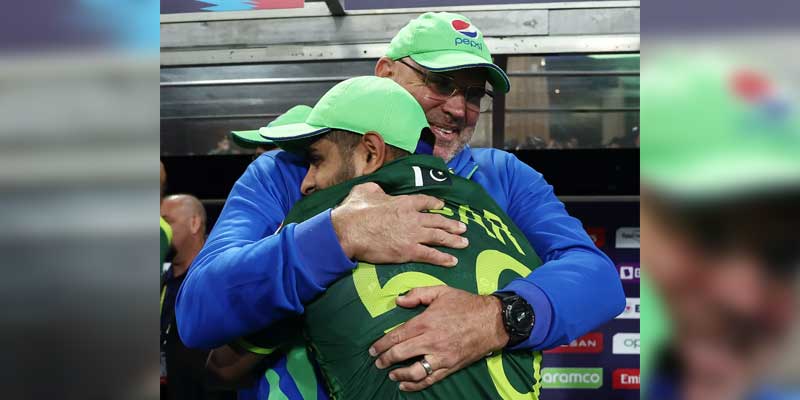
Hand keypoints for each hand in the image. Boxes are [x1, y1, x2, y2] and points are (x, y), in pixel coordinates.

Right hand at [331, 182, 467, 266]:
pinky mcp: (409, 251)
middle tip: (463, 227)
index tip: (442, 206)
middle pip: (437, 220)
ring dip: (453, 240)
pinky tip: (453, 261)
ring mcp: (413, 235)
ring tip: (464, 242)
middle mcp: (412, 217)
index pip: (424, 201)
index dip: (435, 204)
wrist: (349, 231)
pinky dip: (443, 258)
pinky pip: (431, 255)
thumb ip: (377, 190)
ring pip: (439, 237)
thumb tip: (378, 189)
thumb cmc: (354, 211)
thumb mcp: (365, 191)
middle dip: (451, 225)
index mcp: (403, 202)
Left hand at [369, 286, 508, 390]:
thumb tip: (398, 301)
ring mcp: (441, 356)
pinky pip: (430, 379)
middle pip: (400, 354)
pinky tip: (405, 385)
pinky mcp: (450, 366)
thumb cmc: (466, 304)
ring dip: (398, 374)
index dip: (381, 345)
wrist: (493, 320)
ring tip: (390, 375)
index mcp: (426, 322)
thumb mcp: (441, 291)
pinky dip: (415, 385)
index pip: (397, 336)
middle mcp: (431, 341)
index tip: (372, 350)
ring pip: (414, 371)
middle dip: (385, 360)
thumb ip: (418, 294)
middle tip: (377, 362)